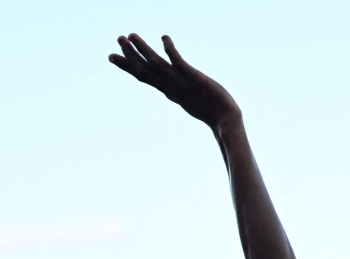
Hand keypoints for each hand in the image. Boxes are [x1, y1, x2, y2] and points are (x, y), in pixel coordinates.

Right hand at [109, 34, 240, 130]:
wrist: (226, 122)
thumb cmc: (213, 113)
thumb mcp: (190, 102)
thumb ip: (179, 95)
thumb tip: (170, 94)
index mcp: (169, 91)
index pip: (144, 77)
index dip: (127, 66)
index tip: (112, 57)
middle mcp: (171, 87)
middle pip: (145, 70)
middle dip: (130, 55)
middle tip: (118, 38)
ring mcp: (181, 82)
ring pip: (156, 64)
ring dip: (142, 49)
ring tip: (130, 35)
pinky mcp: (193, 78)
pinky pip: (178, 61)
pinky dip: (170, 50)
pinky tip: (165, 38)